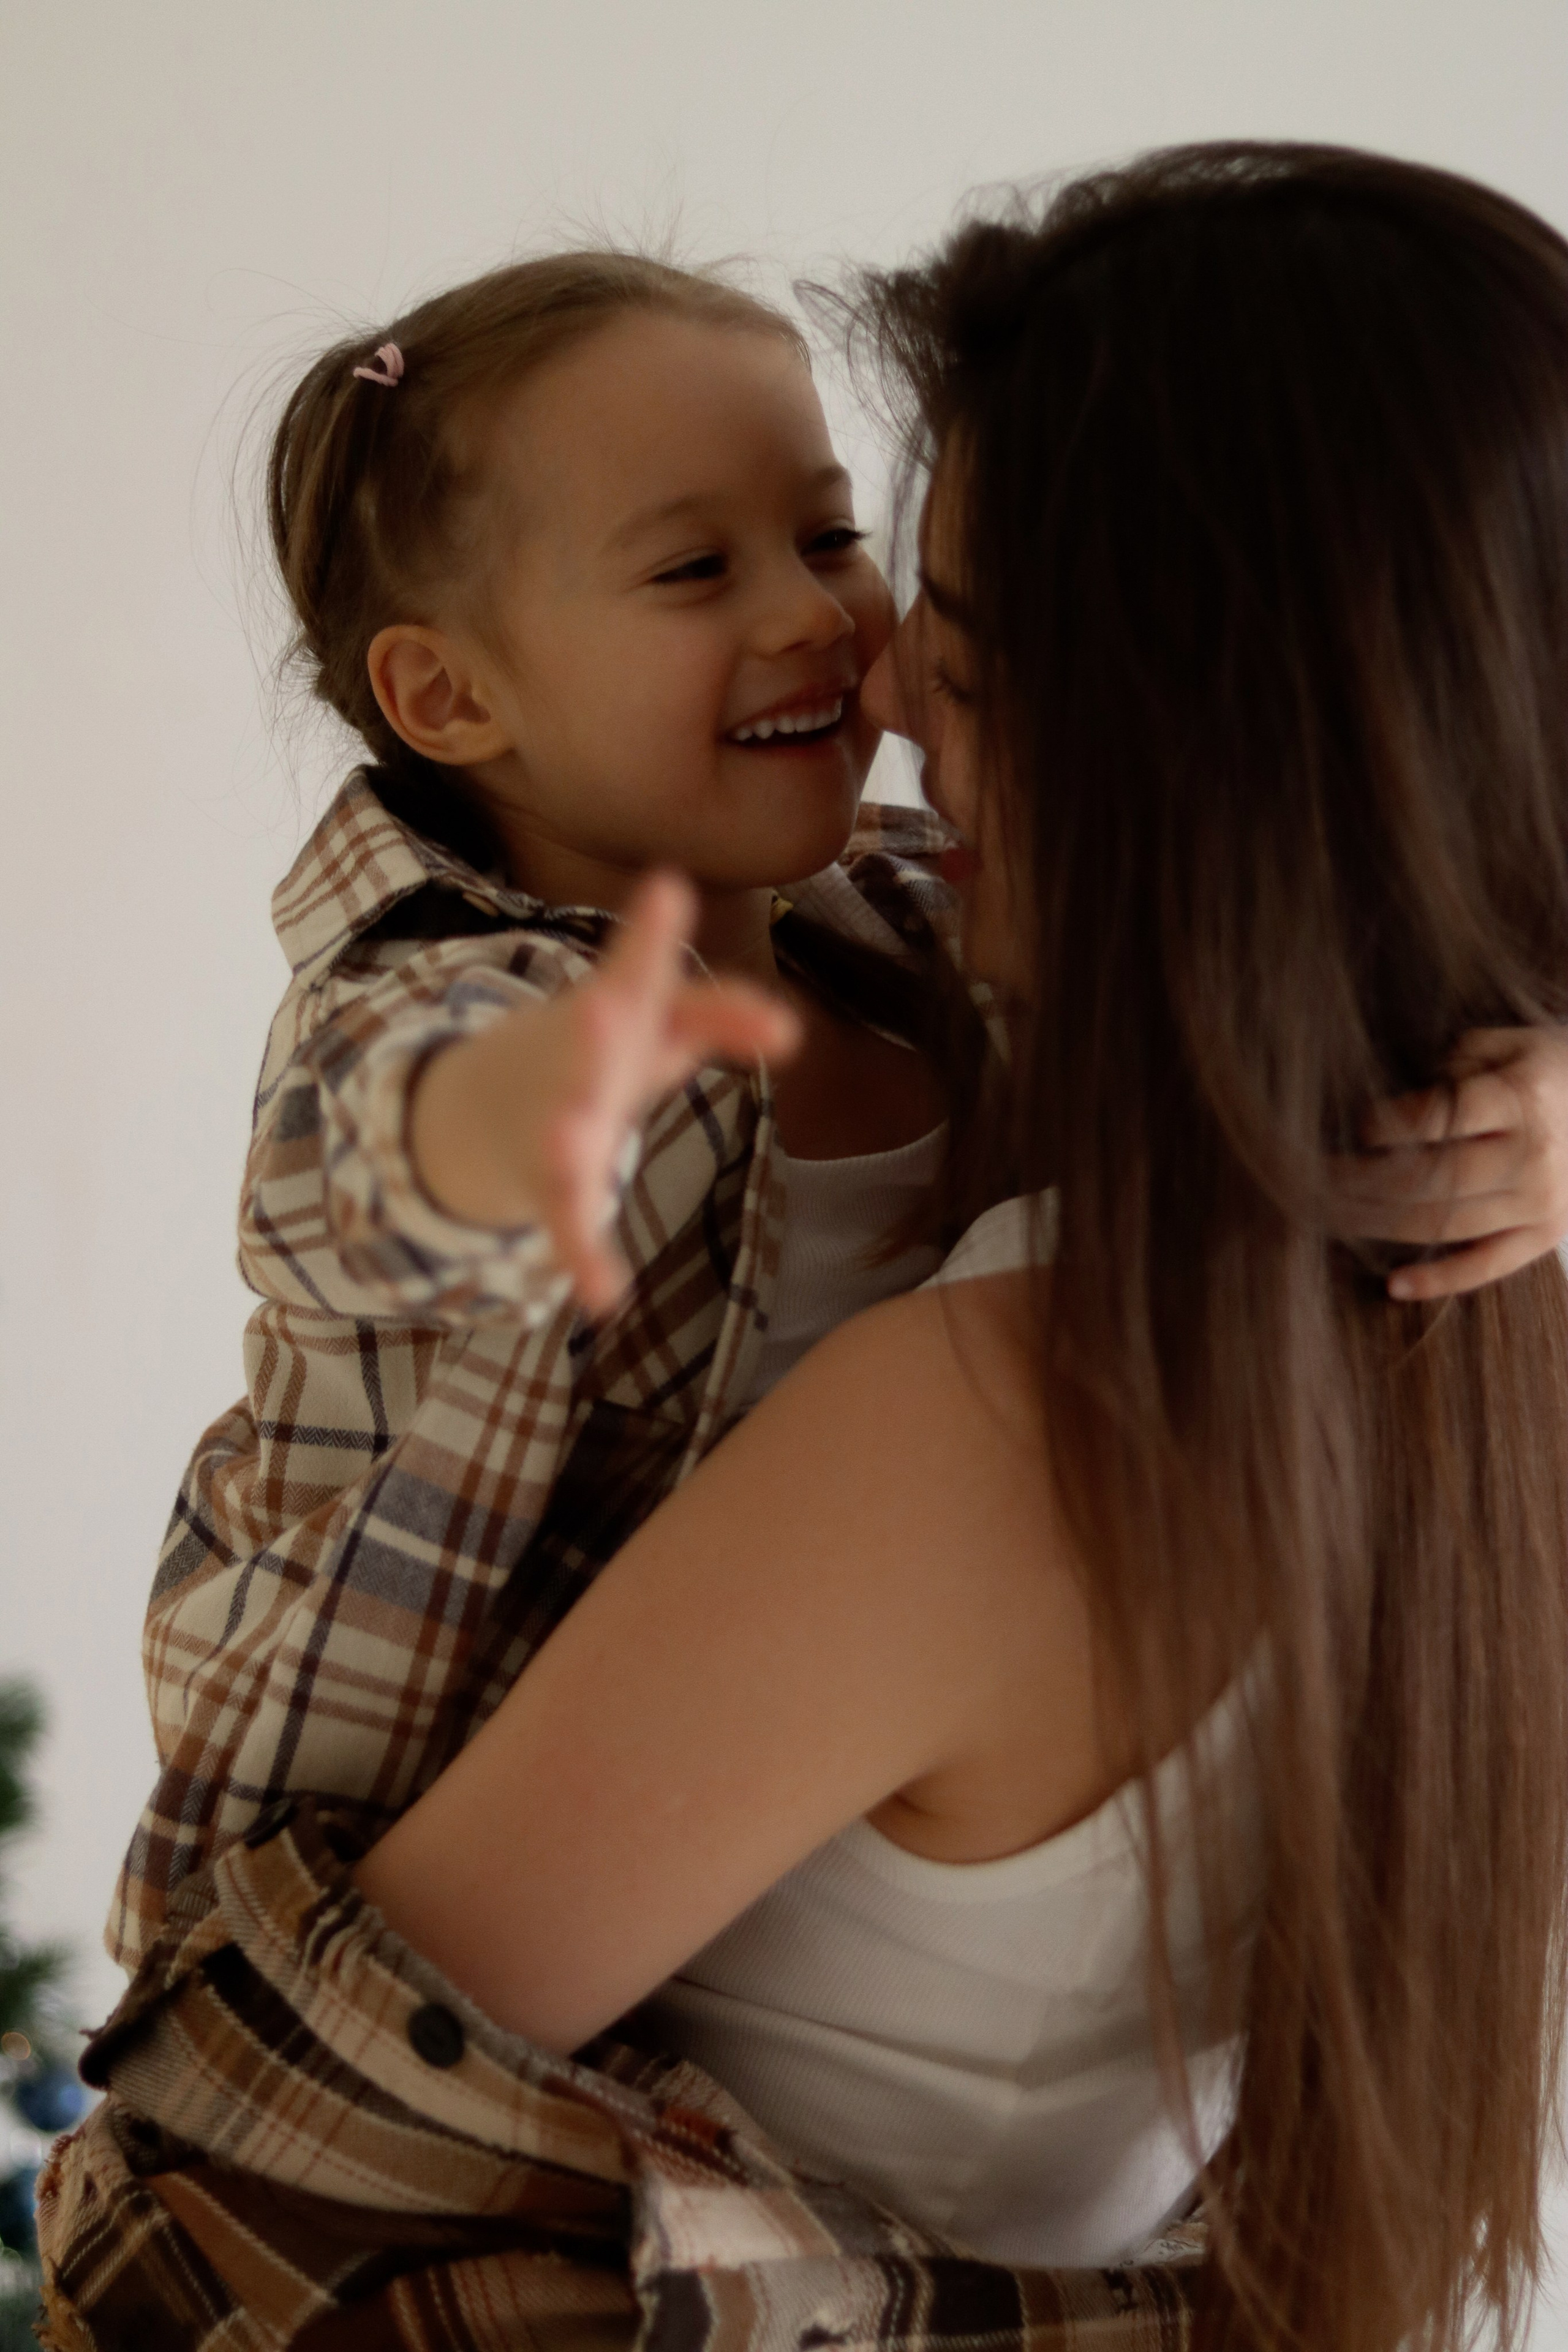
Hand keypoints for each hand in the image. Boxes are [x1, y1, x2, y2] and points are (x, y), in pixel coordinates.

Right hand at [411, 873, 801, 1315]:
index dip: (655, 940)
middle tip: (599, 1008)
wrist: (498, 1102)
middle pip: (588, 1049)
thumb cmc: (603, 1049)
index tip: (667, 891)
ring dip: (566, 1141)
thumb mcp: (660, 1023)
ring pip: (563, 1138)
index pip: (646, 976)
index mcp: (613, 1013)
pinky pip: (568, 1223)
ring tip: (567, 1142)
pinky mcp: (550, 1183)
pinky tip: (601, 1297)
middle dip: (593, 1034)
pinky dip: (583, 1258)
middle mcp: (579, 1061)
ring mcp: (558, 1121)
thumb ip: (722, 1019)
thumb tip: (792, 1031)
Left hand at [1329, 1026, 1567, 1300]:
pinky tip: (1393, 1284)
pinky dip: (1439, 1280)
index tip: (1356, 1128)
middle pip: (1430, 1179)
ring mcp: (1541, 1204)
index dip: (1388, 1127)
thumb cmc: (1553, 1070)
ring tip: (1330, 1215)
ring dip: (1379, 1224)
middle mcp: (1533, 1156)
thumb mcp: (1510, 1043)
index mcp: (1522, 1099)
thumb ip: (1455, 1063)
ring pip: (1444, 1225)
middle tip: (1315, 1179)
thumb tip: (1395, 1101)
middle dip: (1361, 1182)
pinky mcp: (1545, 1236)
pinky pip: (1486, 1266)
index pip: (1440, 1118)